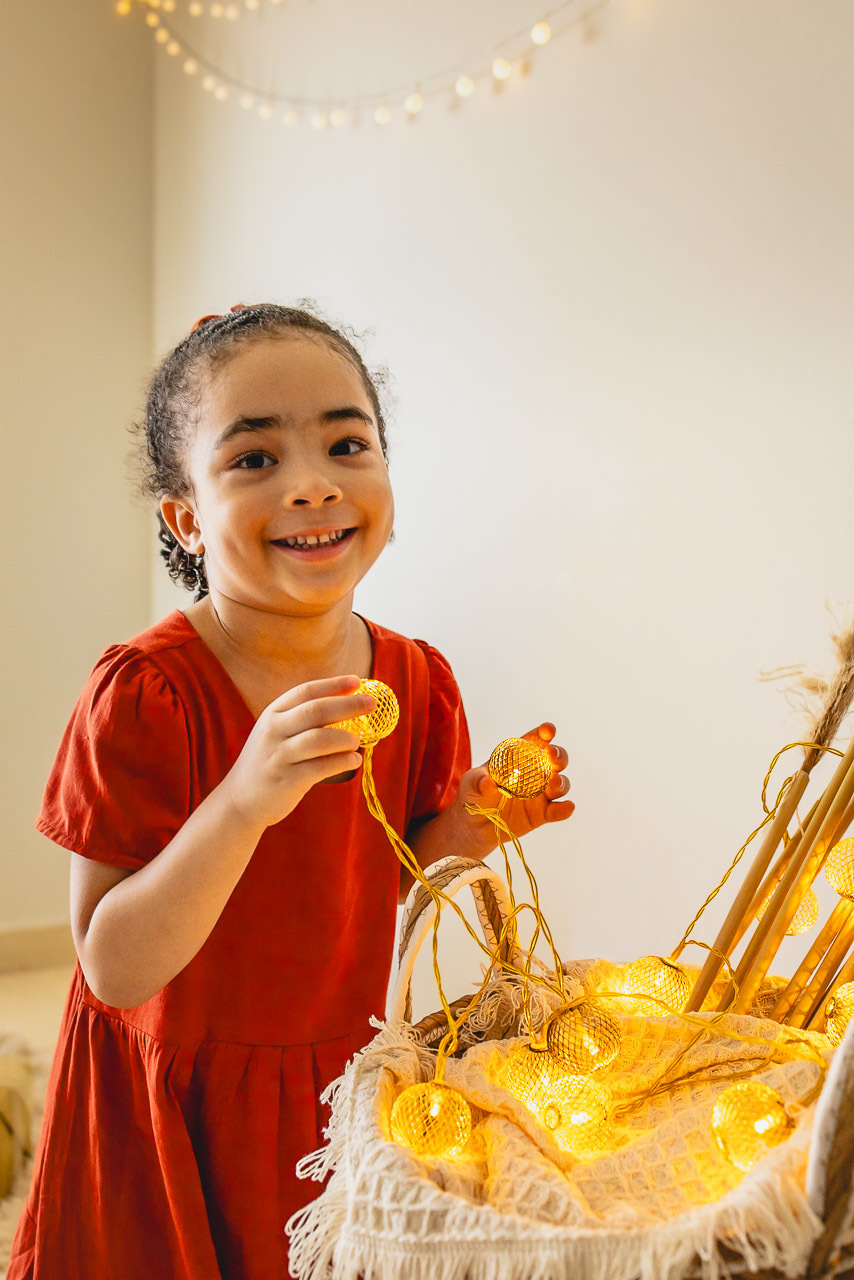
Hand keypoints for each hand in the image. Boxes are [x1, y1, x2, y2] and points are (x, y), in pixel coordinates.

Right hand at [220, 675, 375, 828]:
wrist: (240, 799)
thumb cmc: (270, 762)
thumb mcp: (277, 733)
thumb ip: (305, 720)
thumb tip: (350, 706)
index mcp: (273, 714)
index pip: (306, 691)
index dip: (333, 684)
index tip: (357, 681)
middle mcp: (274, 731)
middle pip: (316, 710)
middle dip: (348, 705)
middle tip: (372, 704)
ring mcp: (279, 755)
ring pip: (319, 739)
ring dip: (346, 737)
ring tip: (359, 740)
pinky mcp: (287, 780)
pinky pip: (321, 767)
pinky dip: (342, 762)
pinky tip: (354, 761)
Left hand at [457, 723, 573, 854]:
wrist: (475, 825)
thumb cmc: (474, 794)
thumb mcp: (469, 785)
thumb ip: (476, 781)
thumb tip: (488, 783)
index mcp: (519, 757)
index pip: (535, 740)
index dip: (544, 733)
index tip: (548, 730)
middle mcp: (535, 772)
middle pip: (555, 759)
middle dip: (558, 755)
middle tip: (551, 755)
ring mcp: (541, 793)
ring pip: (561, 783)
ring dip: (561, 782)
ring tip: (554, 783)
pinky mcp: (543, 814)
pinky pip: (558, 810)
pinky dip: (565, 809)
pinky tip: (567, 807)